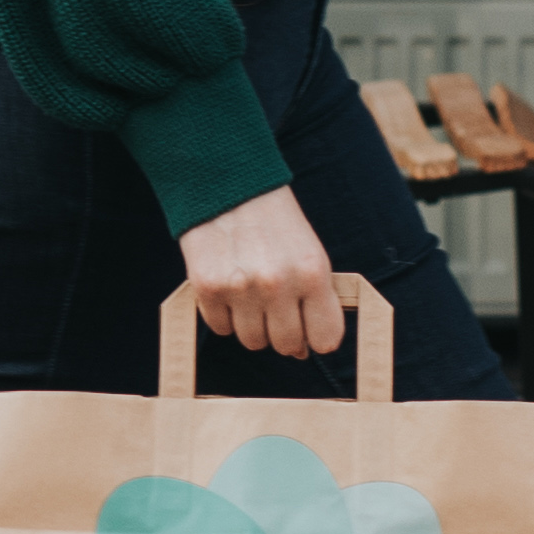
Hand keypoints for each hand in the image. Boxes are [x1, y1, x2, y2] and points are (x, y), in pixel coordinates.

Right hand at [178, 186, 343, 360]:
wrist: (226, 183)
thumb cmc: (274, 222)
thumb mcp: (308, 252)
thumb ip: (314, 298)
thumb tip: (304, 350)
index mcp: (312, 272)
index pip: (326, 339)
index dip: (318, 337)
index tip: (310, 328)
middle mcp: (278, 284)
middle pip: (287, 345)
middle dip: (284, 332)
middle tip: (276, 306)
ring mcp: (240, 288)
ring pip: (252, 341)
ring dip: (253, 325)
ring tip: (251, 293)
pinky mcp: (207, 288)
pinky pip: (220, 328)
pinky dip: (224, 315)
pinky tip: (228, 287)